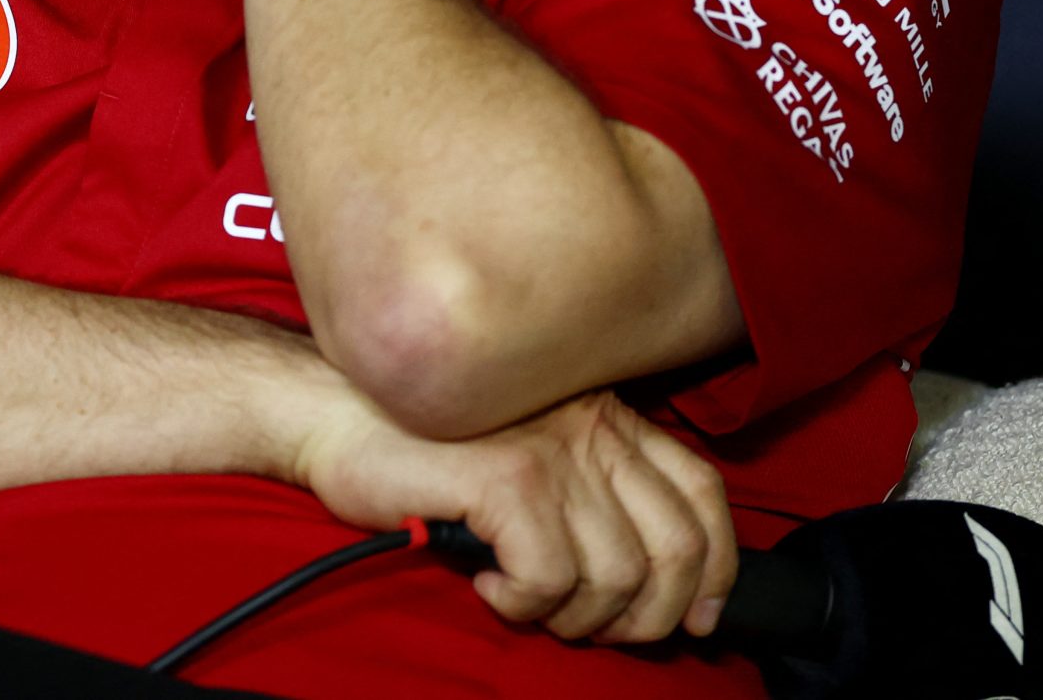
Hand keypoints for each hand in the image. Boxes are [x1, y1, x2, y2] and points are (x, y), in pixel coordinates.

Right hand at [288, 381, 736, 643]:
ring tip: (523, 601)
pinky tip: (487, 586)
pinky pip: (552, 579)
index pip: (702, 491)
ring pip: (617, 577)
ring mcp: (554, 448)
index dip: (715, 567)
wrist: (327, 412)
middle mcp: (590, 424)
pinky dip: (523, 604)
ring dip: (573, 617)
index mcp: (604, 415)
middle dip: (649, 616)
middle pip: (677, 548)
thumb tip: (647, 580)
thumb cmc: (418, 447)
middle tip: (592, 630)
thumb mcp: (523, 453)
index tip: (697, 617)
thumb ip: (583, 488)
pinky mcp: (510, 476)